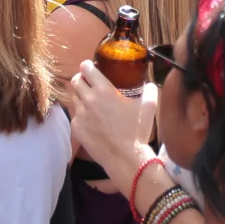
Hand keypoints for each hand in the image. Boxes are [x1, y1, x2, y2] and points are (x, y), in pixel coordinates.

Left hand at [65, 60, 153, 193]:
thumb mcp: (149, 106)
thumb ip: (150, 90)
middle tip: (88, 83)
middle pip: (76, 81)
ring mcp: (80, 115)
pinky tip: (91, 120)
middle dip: (81, 79)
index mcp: (104, 90)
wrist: (125, 158)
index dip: (88, 66)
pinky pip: (75, 116)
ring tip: (90, 102)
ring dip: (80, 96)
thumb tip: (150, 84)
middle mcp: (88, 100)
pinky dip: (81, 114)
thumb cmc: (137, 131)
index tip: (90, 67)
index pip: (87, 69)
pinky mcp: (76, 129)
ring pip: (74, 98)